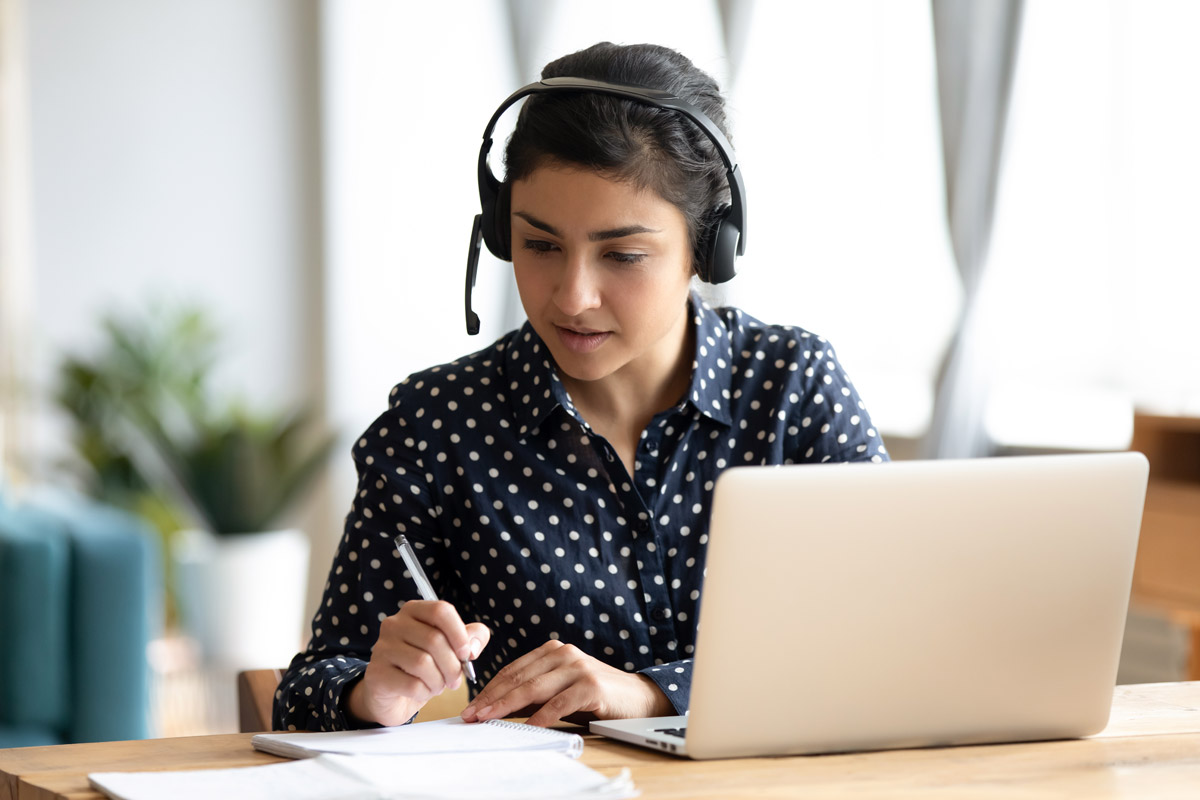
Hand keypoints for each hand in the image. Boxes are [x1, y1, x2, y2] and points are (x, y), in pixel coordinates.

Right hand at [347, 600, 489, 726]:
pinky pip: (412, 684)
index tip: (467, 654)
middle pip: (434, 640)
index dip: (459, 633)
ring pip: (423, 663)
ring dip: (439, 681)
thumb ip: (470, 638)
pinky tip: (422, 692)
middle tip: (455, 680)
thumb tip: (473, 646)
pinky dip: (425, 693)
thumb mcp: (450, 648)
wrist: (392, 695)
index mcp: (414, 611)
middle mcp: (394, 624)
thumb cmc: (424, 667)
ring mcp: (382, 648)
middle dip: (452, 666)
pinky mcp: (376, 673)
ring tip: (438, 686)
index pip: (441, 611)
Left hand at [460, 640, 671, 726]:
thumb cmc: (595, 696)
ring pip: (534, 688)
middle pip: (519, 678)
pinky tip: (527, 727)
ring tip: (489, 719)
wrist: (638, 698)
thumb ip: (534, 693)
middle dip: (492, 698)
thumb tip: (497, 709)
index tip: (471, 707)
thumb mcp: (560, 690)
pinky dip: (542, 716)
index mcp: (552, 651)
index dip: (489, 689)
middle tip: (472, 715)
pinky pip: (560, 702)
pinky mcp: (591, 685)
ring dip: (507, 706)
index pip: (513, 670)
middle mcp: (563, 654)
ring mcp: (578, 667)